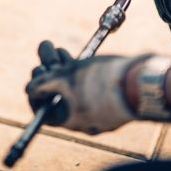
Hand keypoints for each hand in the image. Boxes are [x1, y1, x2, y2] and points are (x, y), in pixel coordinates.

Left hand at [25, 41, 147, 134]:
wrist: (141, 81)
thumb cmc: (100, 81)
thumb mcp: (66, 78)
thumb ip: (44, 83)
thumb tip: (29, 88)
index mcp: (72, 121)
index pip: (44, 111)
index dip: (35, 92)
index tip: (35, 75)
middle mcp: (86, 120)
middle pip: (59, 98)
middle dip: (49, 75)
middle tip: (44, 57)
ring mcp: (100, 109)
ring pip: (74, 90)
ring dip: (62, 69)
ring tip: (57, 50)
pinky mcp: (112, 97)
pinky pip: (89, 87)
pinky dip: (79, 72)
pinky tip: (72, 55)